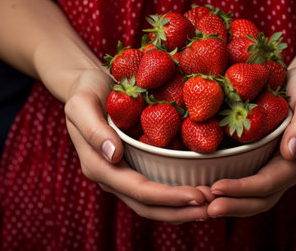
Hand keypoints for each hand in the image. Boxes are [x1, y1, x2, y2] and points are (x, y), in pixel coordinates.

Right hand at [64, 69, 208, 222]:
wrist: (90, 86)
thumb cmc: (86, 91)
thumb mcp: (82, 103)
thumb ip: (93, 130)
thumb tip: (114, 155)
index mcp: (99, 166)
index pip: (138, 190)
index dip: (168, 197)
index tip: (197, 196)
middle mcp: (112, 176)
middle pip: (148, 206)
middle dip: (180, 210)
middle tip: (213, 207)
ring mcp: (124, 173)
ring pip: (154, 203)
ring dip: (183, 208)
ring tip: (212, 204)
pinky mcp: (135, 165)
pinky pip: (157, 184)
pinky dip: (179, 192)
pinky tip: (200, 187)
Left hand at [206, 66, 295, 217]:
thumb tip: (291, 152)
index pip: (270, 183)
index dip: (243, 189)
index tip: (216, 187)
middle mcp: (289, 170)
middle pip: (262, 199)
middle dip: (234, 205)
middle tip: (206, 208)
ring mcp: (277, 168)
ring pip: (255, 197)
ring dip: (230, 204)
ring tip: (203, 205)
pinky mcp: (265, 161)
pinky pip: (248, 181)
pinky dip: (231, 192)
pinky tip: (209, 189)